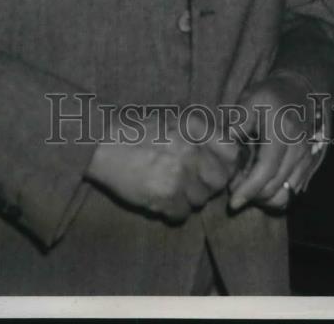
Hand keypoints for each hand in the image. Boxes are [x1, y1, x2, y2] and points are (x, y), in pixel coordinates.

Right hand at [85, 108, 239, 222]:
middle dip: (208, 184)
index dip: (226, 163)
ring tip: (169, 186)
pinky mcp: (166, 195)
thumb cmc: (136, 130)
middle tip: (189, 181)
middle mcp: (191, 149)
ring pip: (201, 200)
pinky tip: (159, 196)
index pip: (231, 152)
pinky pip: (182, 214)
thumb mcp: (171, 119)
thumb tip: (228, 151)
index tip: (216, 167)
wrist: (102, 144)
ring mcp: (180, 173)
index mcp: (194, 126)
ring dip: (188, 199)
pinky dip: (172, 211)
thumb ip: (199, 133)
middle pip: (219, 180)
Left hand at [228, 72, 325, 212]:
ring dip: (265, 197)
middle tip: (234, 189)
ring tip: (248, 188)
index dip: (248, 189)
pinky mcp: (309, 164)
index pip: (265, 170)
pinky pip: (295, 189)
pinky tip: (263, 184)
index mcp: (282, 133)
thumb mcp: (251, 99)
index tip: (232, 201)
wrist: (301, 90)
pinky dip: (278, 193)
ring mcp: (306, 158)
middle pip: (275, 186)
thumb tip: (226, 145)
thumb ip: (238, 121)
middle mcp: (297, 149)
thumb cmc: (272, 94)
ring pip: (287, 193)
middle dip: (253, 196)